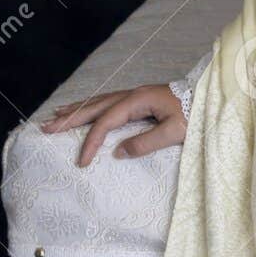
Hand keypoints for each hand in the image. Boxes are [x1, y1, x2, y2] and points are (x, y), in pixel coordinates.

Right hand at [39, 85, 185, 167]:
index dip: (91, 141)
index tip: (82, 162)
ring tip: (55, 118)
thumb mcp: (175, 131)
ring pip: (98, 102)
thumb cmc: (195, 114)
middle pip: (94, 107)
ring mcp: (134, 95)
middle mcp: (132, 94)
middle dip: (70, 119)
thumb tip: (119, 152)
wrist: (209, 98)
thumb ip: (147, 142)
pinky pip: (107, 102)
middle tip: (46, 129)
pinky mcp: (138, 99)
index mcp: (138, 100)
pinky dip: (90, 107)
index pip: (106, 122)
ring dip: (76, 111)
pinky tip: (83, 110)